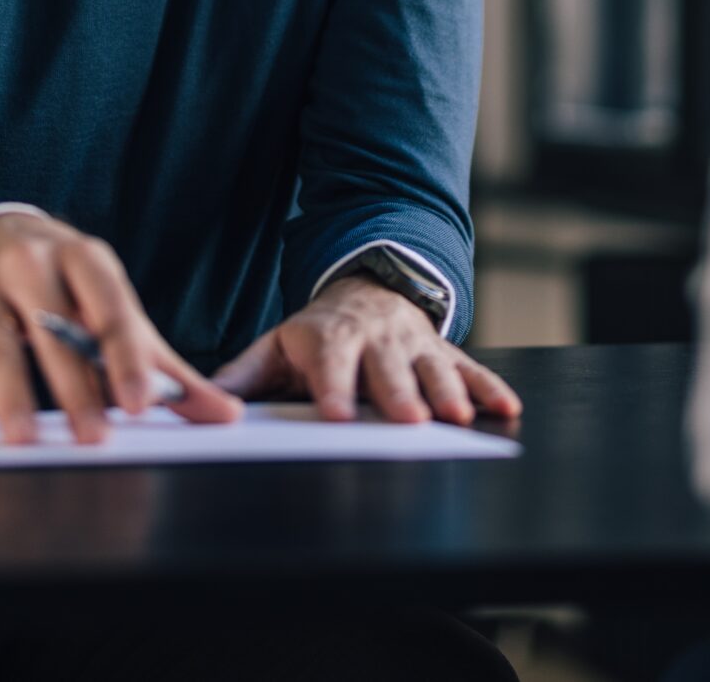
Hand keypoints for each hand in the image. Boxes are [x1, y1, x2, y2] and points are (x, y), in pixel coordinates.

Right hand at [0, 212, 240, 444]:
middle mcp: (28, 263)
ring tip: (22, 440)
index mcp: (83, 260)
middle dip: (73, 386)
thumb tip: (225, 416)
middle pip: (52, 330)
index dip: (125, 356)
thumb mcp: (115, 309)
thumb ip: (165, 367)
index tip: (139, 403)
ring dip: (8, 394)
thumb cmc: (69, 284)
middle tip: (92, 437)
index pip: (109, 308)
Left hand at [211, 276, 522, 424]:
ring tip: (455, 415)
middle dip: (398, 393)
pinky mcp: (444, 353)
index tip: (338, 415)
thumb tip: (202, 405)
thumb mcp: (277, 347)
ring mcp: (415, 345)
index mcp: (330, 339)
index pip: (330, 364)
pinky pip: (472, 370)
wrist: (369, 290)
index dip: (335, 388)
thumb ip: (243, 378)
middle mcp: (376, 340)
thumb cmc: (317, 335)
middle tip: (409, 419)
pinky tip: (507, 408)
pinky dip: (489, 389)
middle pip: (388, 369)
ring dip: (446, 392)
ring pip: (433, 369)